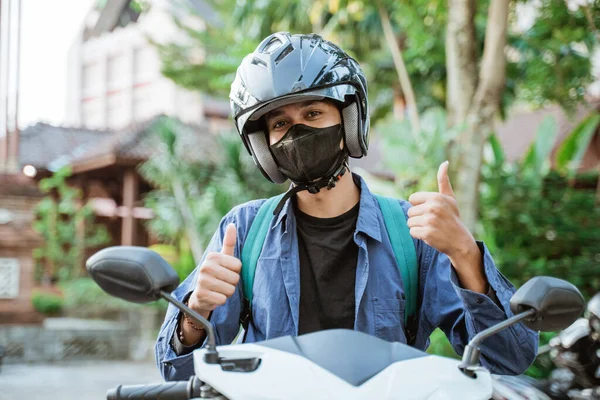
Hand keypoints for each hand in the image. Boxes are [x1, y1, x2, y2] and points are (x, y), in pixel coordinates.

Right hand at [188, 223, 240, 317]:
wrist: (201, 294)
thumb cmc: (217, 273)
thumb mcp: (223, 257)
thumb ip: (229, 242)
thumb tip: (232, 225)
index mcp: (212, 256)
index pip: (238, 266)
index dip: (235, 272)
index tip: (226, 272)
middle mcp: (205, 267)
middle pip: (235, 278)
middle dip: (232, 283)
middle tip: (222, 282)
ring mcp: (202, 281)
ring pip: (230, 290)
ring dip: (227, 292)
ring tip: (218, 289)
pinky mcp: (201, 295)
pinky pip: (222, 299)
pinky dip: (221, 300)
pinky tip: (214, 296)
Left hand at [407, 162, 485, 292]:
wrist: (460, 241)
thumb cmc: (452, 218)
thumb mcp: (450, 198)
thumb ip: (443, 181)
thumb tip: (444, 163)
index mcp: (436, 197)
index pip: (412, 199)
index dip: (419, 206)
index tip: (431, 211)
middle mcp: (433, 207)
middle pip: (410, 211)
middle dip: (419, 217)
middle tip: (433, 222)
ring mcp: (430, 221)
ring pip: (410, 222)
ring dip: (418, 227)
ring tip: (432, 228)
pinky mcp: (427, 233)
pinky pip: (412, 232)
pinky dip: (419, 235)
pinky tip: (431, 235)